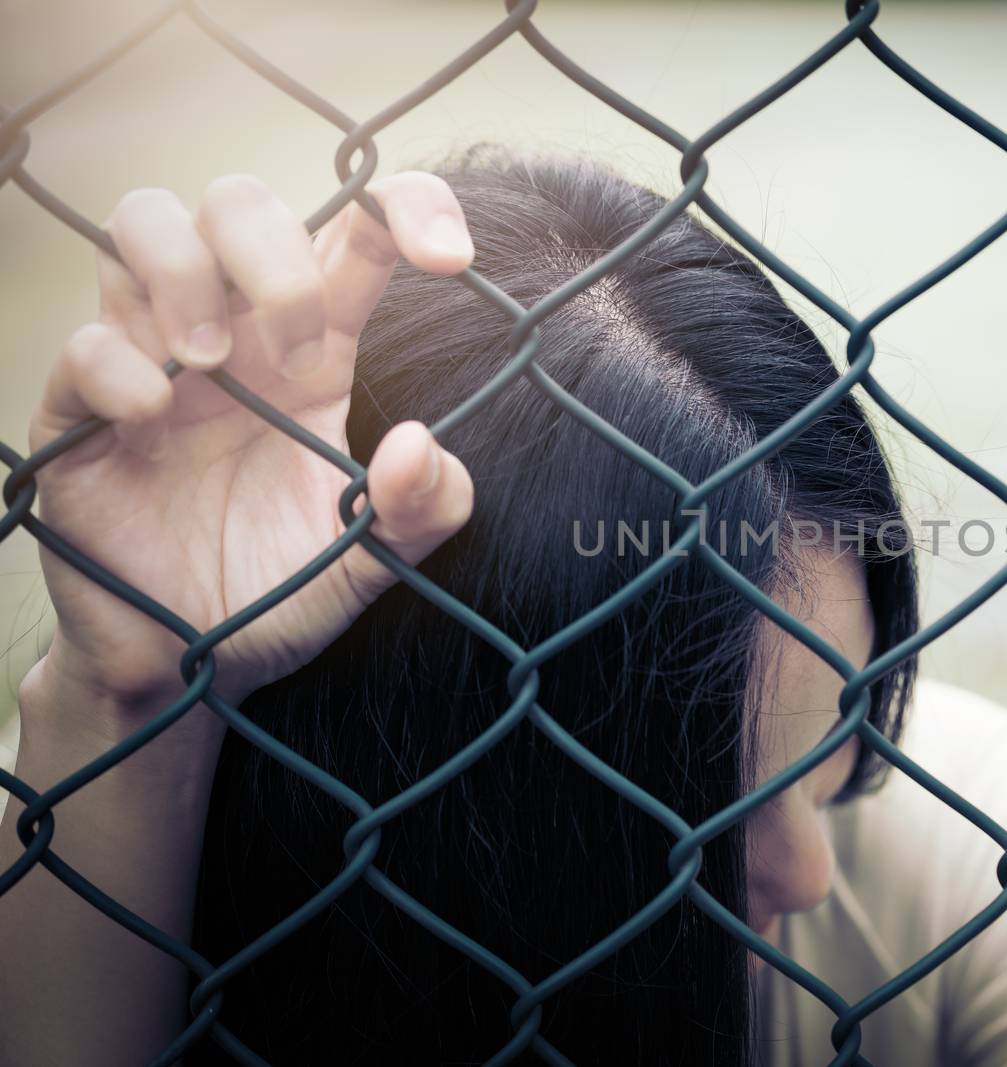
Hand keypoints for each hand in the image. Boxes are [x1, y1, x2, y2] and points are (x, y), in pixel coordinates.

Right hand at [26, 172, 476, 740]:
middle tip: (300, 355)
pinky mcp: (78, 412)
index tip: (452, 259)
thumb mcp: (375, 563)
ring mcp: (152, 360)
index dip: (408, 208)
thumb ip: (423, 511)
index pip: (358, 228)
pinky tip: (150, 414)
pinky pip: (83, 340)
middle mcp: (235, 333)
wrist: (192, 667)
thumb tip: (421, 446)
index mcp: (316, 347)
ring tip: (210, 361)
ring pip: (145, 220)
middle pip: (238, 199)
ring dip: (184, 272)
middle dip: (275, 255)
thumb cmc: (284, 591)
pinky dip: (117, 361)